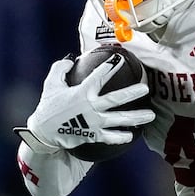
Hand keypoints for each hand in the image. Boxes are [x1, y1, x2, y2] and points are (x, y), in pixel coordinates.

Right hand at [16, 57, 152, 153]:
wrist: (43, 132)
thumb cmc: (48, 106)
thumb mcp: (51, 84)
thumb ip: (60, 69)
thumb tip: (70, 60)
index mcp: (82, 93)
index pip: (99, 76)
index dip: (110, 66)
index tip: (120, 58)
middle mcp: (91, 107)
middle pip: (116, 99)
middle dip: (132, 92)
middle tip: (146, 88)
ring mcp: (94, 122)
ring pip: (119, 119)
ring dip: (136, 117)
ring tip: (151, 115)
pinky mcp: (93, 135)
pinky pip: (111, 137)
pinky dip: (121, 137)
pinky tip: (131, 135)